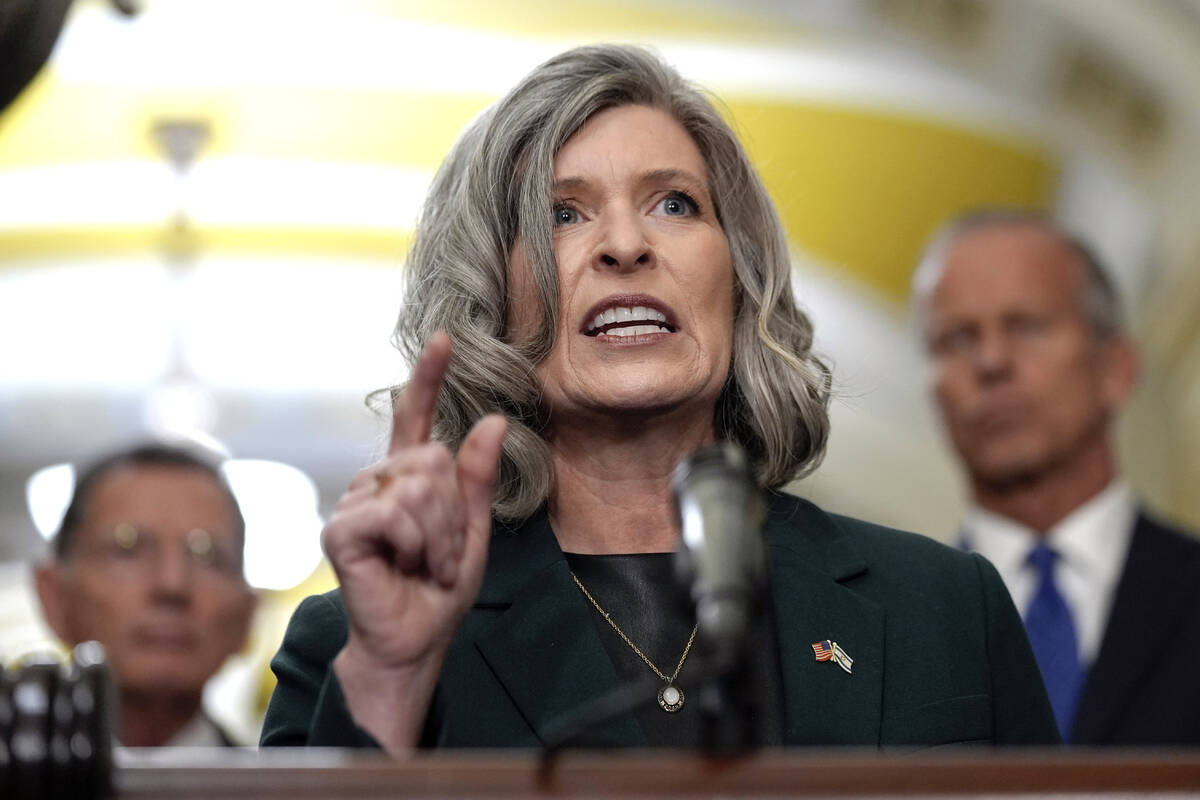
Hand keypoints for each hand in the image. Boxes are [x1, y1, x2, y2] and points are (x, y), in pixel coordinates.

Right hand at [323, 331, 505, 678]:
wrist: (414, 641)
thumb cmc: (437, 590)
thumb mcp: (472, 531)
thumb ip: (478, 479)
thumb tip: (495, 420)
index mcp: (409, 480)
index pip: (416, 418)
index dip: (428, 378)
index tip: (444, 339)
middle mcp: (377, 483)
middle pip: (433, 460)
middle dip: (453, 514)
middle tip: (440, 553)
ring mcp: (354, 504)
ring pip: (419, 488)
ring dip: (438, 536)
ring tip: (423, 565)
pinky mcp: (340, 530)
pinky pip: (394, 513)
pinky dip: (415, 545)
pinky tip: (402, 567)